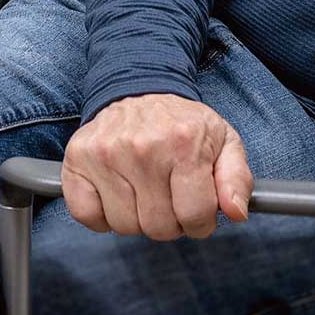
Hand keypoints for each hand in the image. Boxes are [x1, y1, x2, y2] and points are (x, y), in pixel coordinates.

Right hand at [62, 93, 252, 241]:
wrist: (138, 88)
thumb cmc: (182, 124)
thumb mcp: (223, 141)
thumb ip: (237, 178)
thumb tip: (237, 212)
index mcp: (183, 144)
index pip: (195, 216)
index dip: (200, 222)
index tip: (196, 209)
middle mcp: (142, 148)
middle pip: (159, 227)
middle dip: (169, 221)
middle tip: (168, 196)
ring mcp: (105, 154)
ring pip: (124, 226)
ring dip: (136, 218)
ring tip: (143, 191)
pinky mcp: (77, 159)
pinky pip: (86, 216)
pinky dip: (100, 216)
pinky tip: (116, 195)